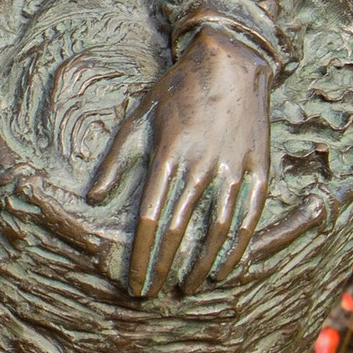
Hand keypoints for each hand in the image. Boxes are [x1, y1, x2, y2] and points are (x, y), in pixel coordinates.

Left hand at [87, 26, 272, 300]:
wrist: (231, 59)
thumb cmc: (177, 89)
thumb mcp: (138, 116)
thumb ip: (115, 159)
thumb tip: (93, 199)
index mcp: (168, 154)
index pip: (149, 219)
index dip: (140, 256)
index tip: (134, 281)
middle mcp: (201, 164)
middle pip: (178, 230)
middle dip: (163, 268)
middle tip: (152, 294)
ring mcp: (234, 167)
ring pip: (217, 230)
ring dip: (201, 265)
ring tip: (187, 287)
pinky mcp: (260, 168)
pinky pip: (250, 218)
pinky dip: (238, 248)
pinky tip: (225, 268)